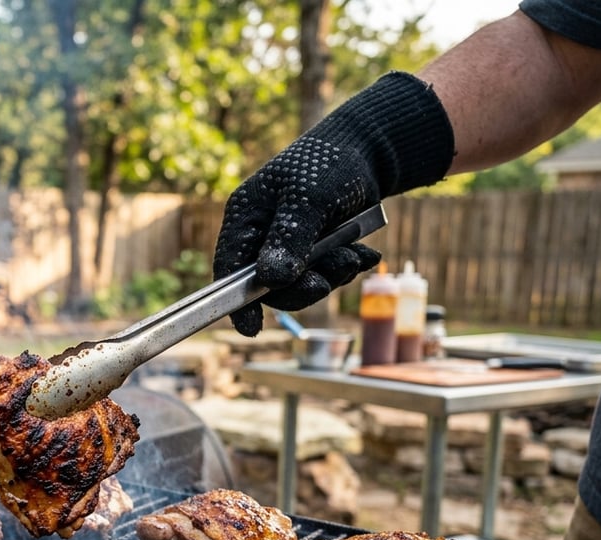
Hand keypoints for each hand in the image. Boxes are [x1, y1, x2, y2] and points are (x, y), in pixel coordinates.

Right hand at [213, 72, 454, 335]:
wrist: (369, 149)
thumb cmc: (330, 165)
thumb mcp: (309, 200)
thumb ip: (289, 240)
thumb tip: (270, 280)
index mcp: (245, 217)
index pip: (231, 267)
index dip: (237, 301)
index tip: (251, 329)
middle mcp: (260, 233)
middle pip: (269, 284)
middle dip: (304, 285)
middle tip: (332, 279)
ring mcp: (286, 242)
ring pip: (300, 282)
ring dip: (332, 275)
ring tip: (356, 257)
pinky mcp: (312, 248)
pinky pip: (322, 273)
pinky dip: (344, 268)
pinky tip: (364, 254)